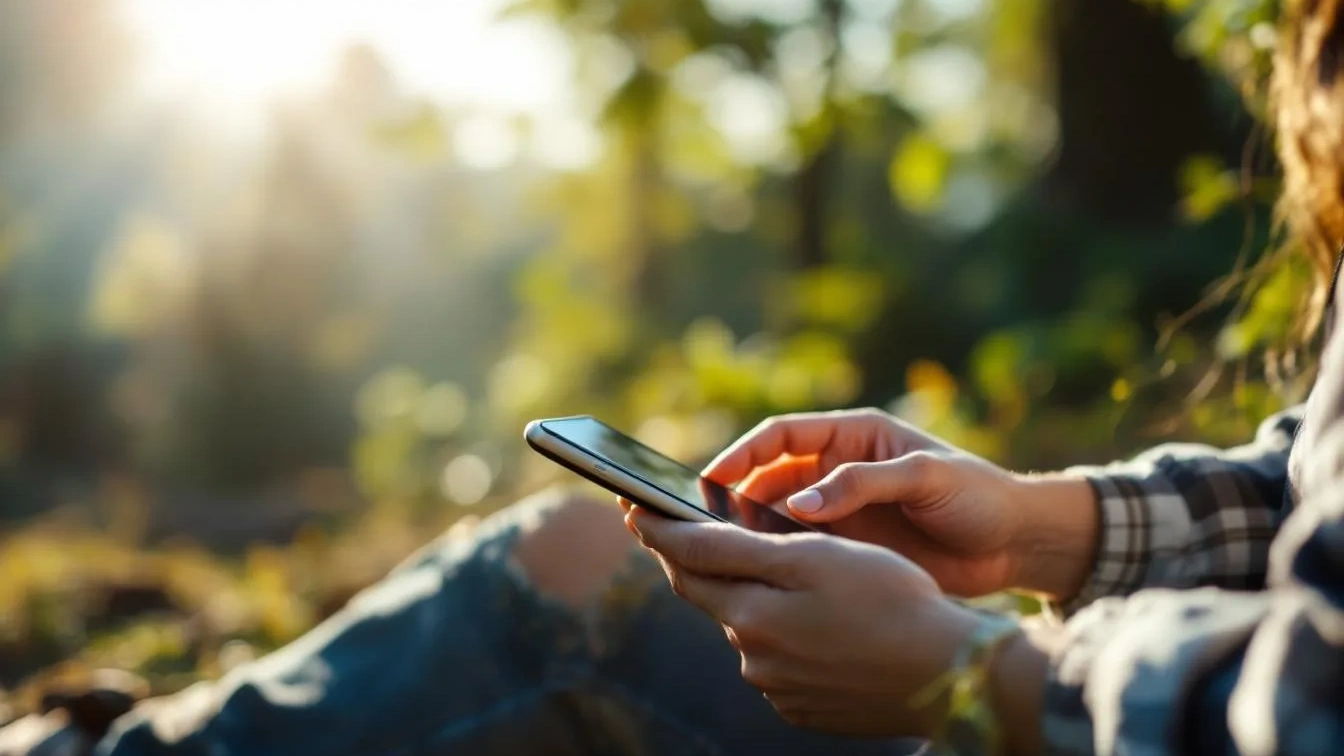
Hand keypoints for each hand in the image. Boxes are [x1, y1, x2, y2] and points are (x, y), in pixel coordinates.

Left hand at [625, 505, 982, 736]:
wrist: (949, 674)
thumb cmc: (890, 599)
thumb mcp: (813, 556)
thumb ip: (738, 548)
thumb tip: (678, 544)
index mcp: (750, 613)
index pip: (687, 562)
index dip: (656, 529)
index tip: (629, 504)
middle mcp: (754, 656)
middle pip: (711, 596)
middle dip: (691, 560)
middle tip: (668, 528)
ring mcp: (778, 687)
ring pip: (746, 627)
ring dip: (745, 597)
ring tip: (759, 568)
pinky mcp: (804, 706)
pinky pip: (777, 660)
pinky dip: (779, 632)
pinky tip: (810, 620)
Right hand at [704, 409, 1095, 599]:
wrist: (1016, 544)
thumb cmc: (979, 496)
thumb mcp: (926, 478)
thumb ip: (864, 484)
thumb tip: (799, 503)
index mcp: (854, 435)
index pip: (781, 436)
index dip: (742, 454)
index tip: (711, 479)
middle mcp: (838, 470)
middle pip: (768, 476)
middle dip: (734, 495)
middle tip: (703, 523)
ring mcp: (841, 511)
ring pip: (778, 515)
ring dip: (752, 529)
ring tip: (724, 551)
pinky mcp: (849, 548)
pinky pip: (801, 549)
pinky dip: (778, 557)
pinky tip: (762, 575)